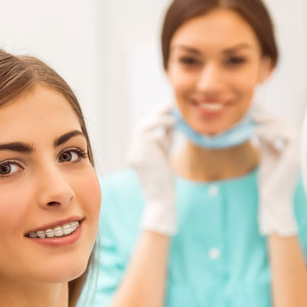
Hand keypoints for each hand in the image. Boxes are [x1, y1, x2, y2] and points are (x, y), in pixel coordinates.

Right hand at [127, 102, 176, 235]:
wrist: (160, 201)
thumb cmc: (164, 184)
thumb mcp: (165, 158)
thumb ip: (165, 141)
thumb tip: (171, 123)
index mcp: (136, 154)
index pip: (143, 131)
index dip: (155, 119)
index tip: (167, 111)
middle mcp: (133, 153)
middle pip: (141, 126)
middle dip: (156, 113)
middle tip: (170, 106)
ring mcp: (134, 154)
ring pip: (143, 127)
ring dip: (159, 118)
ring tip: (173, 118)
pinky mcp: (140, 155)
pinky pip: (149, 133)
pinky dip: (161, 125)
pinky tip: (173, 125)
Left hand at [253, 107, 299, 235]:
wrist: (272, 201)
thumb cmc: (269, 182)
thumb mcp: (266, 157)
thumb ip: (265, 142)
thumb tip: (258, 126)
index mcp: (291, 146)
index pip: (284, 124)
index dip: (270, 115)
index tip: (254, 112)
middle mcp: (297, 147)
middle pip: (288, 122)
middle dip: (270, 116)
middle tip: (253, 115)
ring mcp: (298, 152)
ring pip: (290, 126)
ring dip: (271, 123)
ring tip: (256, 128)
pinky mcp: (295, 158)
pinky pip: (291, 137)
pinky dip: (276, 132)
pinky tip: (263, 136)